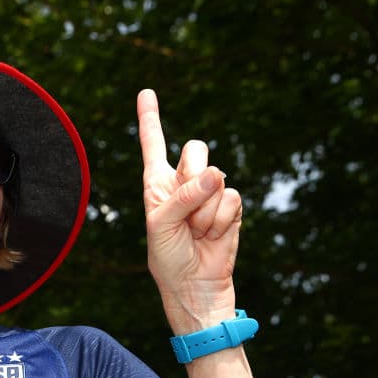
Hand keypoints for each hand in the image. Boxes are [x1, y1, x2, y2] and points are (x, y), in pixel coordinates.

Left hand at [137, 89, 240, 331]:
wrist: (195, 285)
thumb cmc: (168, 258)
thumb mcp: (161, 226)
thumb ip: (182, 197)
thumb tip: (216, 175)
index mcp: (157, 184)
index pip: (153, 146)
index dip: (150, 119)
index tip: (146, 92)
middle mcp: (183, 183)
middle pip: (197, 150)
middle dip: (193, 176)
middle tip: (186, 212)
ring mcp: (209, 194)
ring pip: (216, 178)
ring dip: (204, 211)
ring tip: (197, 233)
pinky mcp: (230, 207)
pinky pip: (231, 198)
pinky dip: (220, 221)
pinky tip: (213, 236)